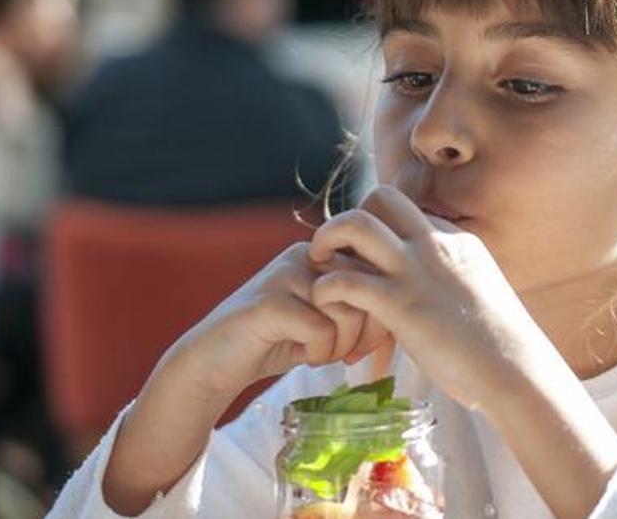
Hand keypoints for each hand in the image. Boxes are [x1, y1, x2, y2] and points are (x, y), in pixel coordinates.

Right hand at [104, 241, 383, 514]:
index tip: (367, 344)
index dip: (382, 314)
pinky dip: (319, 352)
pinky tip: (305, 358)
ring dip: (343, 344)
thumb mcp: (323, 320)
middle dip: (367, 332)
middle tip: (350, 356)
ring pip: (346, 309)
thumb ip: (355, 308)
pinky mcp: (267, 302)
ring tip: (326, 355)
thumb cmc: (276, 342)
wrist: (215, 361)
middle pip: (367, 290)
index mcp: (321, 254)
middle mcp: (304, 255)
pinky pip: (318, 328)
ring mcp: (283, 274)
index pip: (375, 273)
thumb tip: (400, 318)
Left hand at [307, 185, 554, 409]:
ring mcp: (416, 270)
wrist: (515, 371)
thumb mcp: (480, 291)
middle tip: (336, 250)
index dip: (380, 228)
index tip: (366, 257)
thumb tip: (436, 289)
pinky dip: (325, 288)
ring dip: (327, 237)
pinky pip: (344, 279)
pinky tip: (325, 305)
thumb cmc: (501, 346)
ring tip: (318, 264)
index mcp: (456, 239)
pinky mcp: (398, 304)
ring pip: (355, 223)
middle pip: (380, 198)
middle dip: (351, 217)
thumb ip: (454, 278)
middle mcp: (435, 243)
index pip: (406, 210)